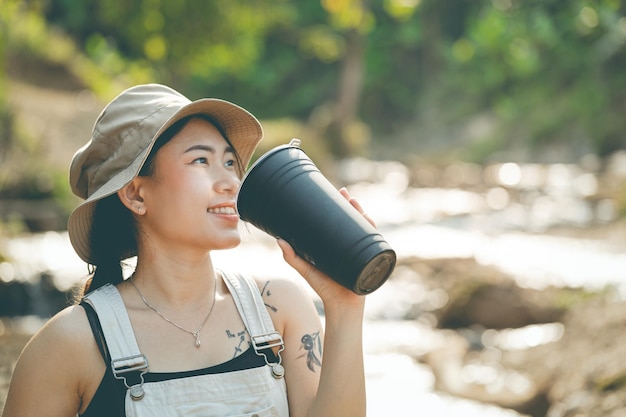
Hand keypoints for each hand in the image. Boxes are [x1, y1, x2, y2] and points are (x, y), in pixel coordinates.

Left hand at [276, 187, 371, 305]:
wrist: (341, 307)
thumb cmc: (324, 289)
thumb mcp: (307, 269)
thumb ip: (292, 257)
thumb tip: (279, 240)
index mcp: (338, 244)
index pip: (341, 221)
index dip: (340, 206)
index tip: (336, 192)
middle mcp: (351, 245)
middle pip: (354, 221)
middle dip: (352, 206)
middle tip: (345, 194)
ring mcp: (362, 252)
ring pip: (365, 228)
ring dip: (362, 214)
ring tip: (355, 203)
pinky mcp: (368, 260)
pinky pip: (374, 243)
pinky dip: (373, 230)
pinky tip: (370, 221)